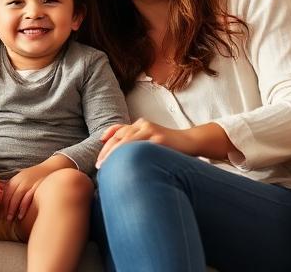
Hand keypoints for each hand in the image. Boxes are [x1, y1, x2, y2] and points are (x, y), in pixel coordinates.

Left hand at [2, 154, 73, 220]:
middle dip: (5, 208)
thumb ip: (14, 188)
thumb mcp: (23, 179)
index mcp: (15, 179)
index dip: (1, 203)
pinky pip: (27, 198)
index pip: (5, 192)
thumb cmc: (36, 177)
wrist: (51, 168)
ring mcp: (28, 183)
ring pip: (16, 197)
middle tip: (4, 218)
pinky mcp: (36, 187)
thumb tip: (5, 200)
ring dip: (12, 209)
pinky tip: (20, 215)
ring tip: (10, 218)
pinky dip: (22, 207)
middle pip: (9, 195)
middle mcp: (20, 180)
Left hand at [94, 119, 235, 167]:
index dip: (106, 141)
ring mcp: (151, 130)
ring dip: (114, 154)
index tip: (99, 156)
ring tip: (106, 166)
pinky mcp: (159, 139)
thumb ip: (137, 144)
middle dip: (106, 151)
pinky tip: (124, 164)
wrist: (191, 142)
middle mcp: (143, 125)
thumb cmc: (169, 146)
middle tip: (99, 165)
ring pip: (126, 140)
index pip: (118, 130)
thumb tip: (120, 160)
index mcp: (140, 124)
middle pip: (119, 136)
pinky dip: (130, 155)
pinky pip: (141, 147)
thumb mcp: (150, 141)